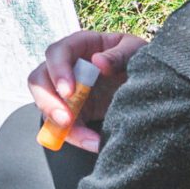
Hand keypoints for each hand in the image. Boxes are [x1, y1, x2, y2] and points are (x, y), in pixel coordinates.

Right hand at [26, 30, 147, 152]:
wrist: (150, 82)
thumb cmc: (138, 58)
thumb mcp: (135, 50)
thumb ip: (119, 54)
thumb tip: (98, 62)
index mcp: (79, 46)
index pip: (56, 53)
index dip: (57, 71)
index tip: (69, 92)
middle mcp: (65, 67)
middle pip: (39, 81)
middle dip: (48, 102)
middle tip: (65, 120)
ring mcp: (65, 90)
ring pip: (45, 106)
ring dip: (58, 124)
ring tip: (85, 138)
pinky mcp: (72, 110)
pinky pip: (62, 126)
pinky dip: (75, 137)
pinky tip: (94, 143)